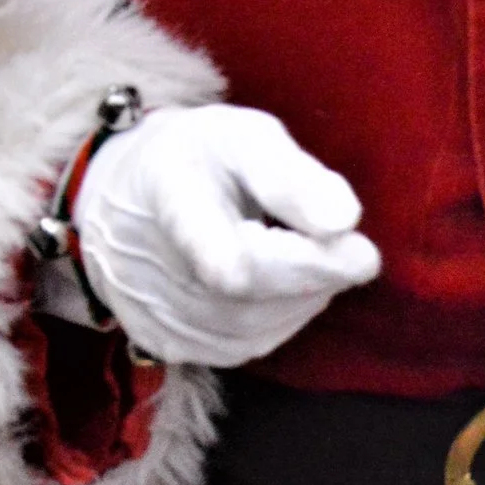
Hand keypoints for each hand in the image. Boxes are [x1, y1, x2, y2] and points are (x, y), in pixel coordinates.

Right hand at [73, 104, 382, 366]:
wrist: (122, 192)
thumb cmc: (197, 159)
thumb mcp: (244, 140)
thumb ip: (294, 178)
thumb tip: (344, 221)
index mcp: (169, 195)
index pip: (220, 251)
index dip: (292, 264)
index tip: (363, 256)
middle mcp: (145, 264)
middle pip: (255, 298)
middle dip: (317, 275)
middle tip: (345, 245)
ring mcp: (151, 311)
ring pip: (256, 329)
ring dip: (300, 298)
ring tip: (301, 256)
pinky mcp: (163, 343)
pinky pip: (242, 345)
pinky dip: (276, 318)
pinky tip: (274, 284)